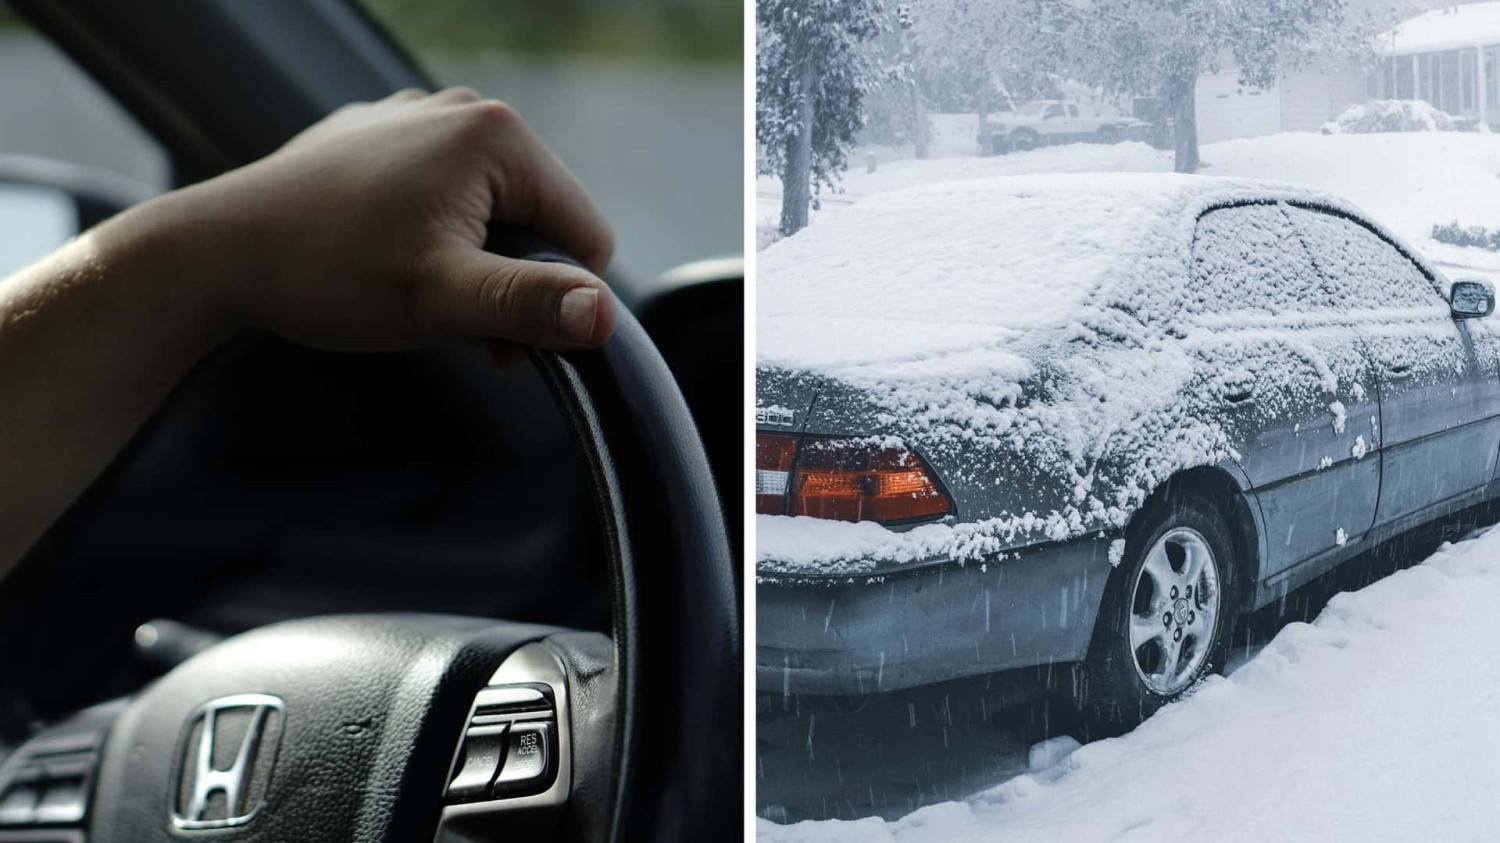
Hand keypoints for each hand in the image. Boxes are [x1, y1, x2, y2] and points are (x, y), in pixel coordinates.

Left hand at [143, 87, 615, 351]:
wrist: (213, 254)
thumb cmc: (325, 273)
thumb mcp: (439, 300)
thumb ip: (528, 304)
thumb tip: (603, 317)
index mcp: (495, 135)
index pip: (586, 234)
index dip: (554, 297)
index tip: (497, 330)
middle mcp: (463, 110)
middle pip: (539, 222)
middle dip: (511, 283)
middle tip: (452, 323)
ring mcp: (418, 120)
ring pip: (492, 214)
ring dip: (473, 269)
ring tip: (415, 296)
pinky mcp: (383, 141)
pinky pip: (445, 197)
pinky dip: (435, 240)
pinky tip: (387, 264)